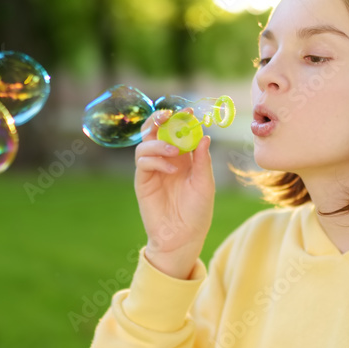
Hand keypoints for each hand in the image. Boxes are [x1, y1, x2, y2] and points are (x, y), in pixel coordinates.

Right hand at [134, 109, 215, 279]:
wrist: (182, 237)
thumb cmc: (197, 212)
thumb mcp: (205, 184)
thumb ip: (203, 160)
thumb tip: (205, 136)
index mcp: (184, 157)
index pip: (179, 131)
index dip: (182, 119)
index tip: (189, 110)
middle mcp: (166, 159)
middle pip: (156, 131)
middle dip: (160, 119)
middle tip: (168, 114)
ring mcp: (153, 169)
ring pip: (146, 143)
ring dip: (159, 141)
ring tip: (174, 150)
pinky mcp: (143, 180)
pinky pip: (143, 161)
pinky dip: (156, 159)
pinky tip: (170, 168)